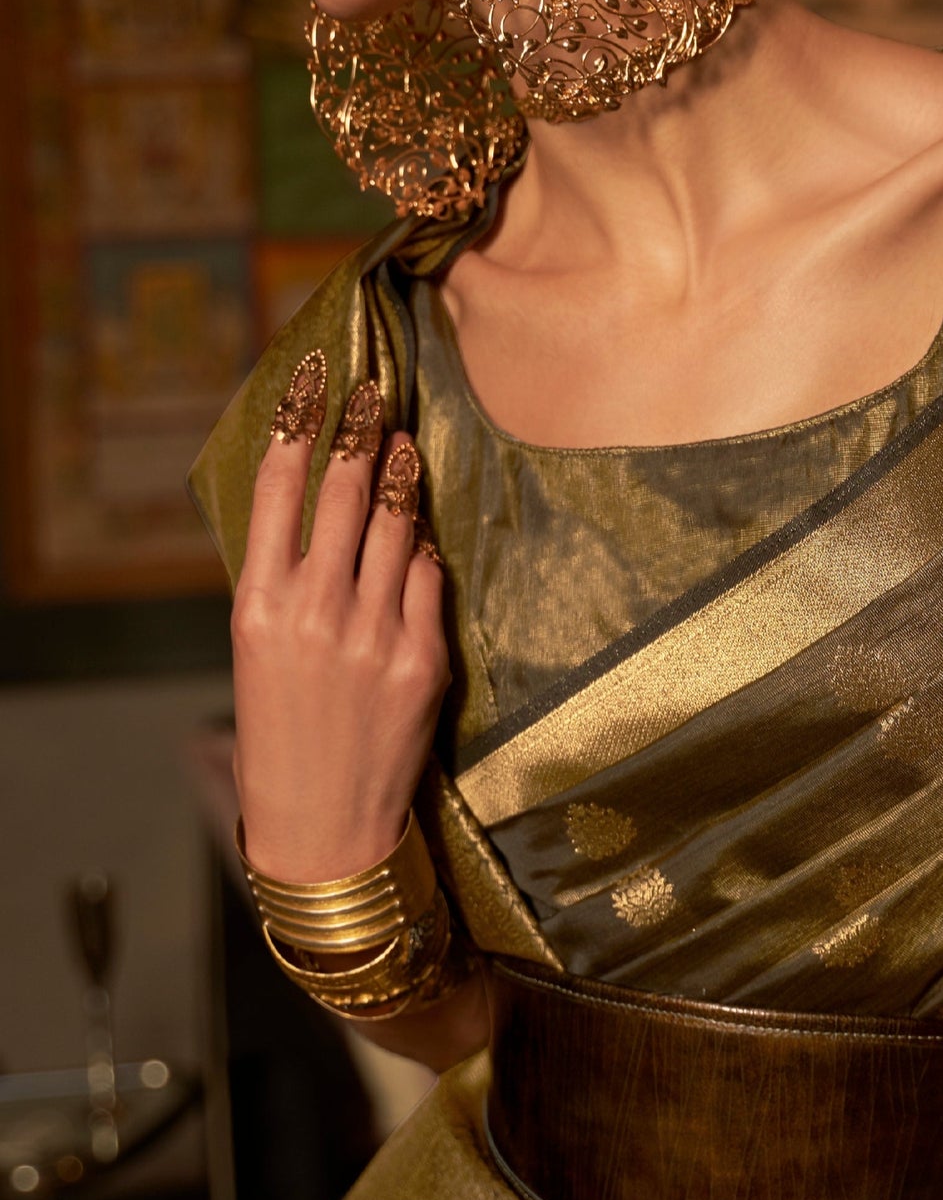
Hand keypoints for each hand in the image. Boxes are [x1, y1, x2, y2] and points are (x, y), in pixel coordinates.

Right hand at [231, 357, 449, 882]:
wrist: (324, 820)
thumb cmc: (283, 727)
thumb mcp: (258, 647)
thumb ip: (286, 577)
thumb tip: (321, 502)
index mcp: (258, 605)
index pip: (279, 489)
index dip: (299, 424)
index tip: (316, 379)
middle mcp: (313, 611)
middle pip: (343, 491)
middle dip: (360, 431)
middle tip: (373, 392)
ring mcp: (372, 633)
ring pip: (393, 525)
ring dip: (399, 477)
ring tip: (399, 445)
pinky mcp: (421, 657)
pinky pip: (427, 577)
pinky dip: (419, 552)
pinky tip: (415, 538)